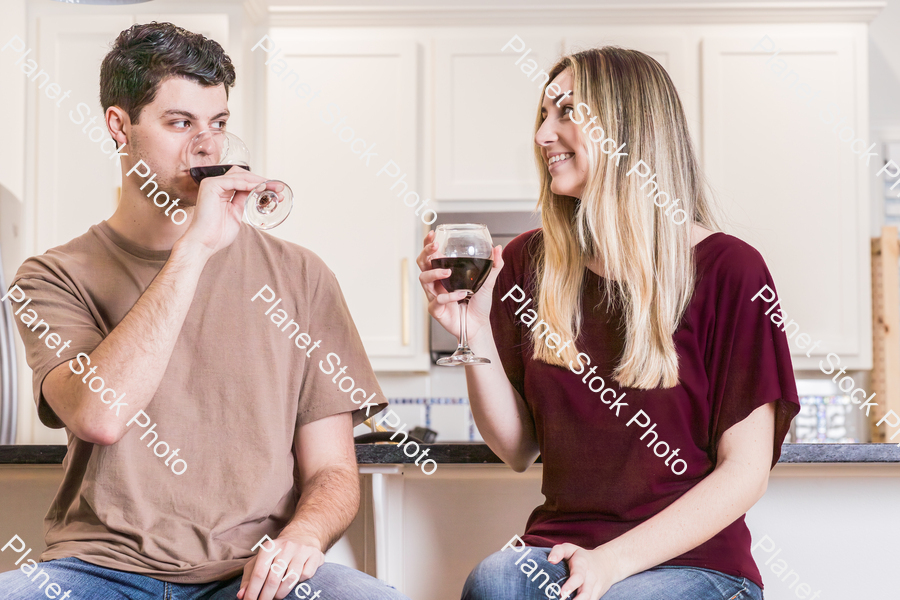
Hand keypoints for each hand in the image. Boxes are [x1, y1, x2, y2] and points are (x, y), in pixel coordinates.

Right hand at [179, 166, 272, 256]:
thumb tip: (256, 193)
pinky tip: (260, 189)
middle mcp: (216, 184)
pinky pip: (234, 181)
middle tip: (279, 188)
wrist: (204, 243)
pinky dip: (249, 184)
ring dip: (259, 181)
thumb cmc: (218, 234)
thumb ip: (243, 201)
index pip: (244, 181)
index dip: (261, 184)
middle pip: (243, 175)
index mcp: (221, 191)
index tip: (278, 190)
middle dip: (263, 181)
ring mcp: (212, 183)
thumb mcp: (236, 214)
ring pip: (241, 175)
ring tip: (274, 188)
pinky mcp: (211, 186)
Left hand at [237, 534, 324, 599]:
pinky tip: (294, 582)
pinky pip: (306, 575)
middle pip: (273, 579)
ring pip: (290, 579)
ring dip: (281, 593)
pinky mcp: (315, 555)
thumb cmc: (277, 553)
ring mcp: (301, 550)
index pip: (258, 573)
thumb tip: (241, 595)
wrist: (302, 535)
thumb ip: (249, 578)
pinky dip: (299, 583)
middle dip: (266, 596)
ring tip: (276, 597)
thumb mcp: (260, 560)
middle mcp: (286, 546)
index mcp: (269, 547)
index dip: (253, 591)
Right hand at [415, 229, 503, 343]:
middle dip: (426, 253)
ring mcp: (434, 295)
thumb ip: (493, 266)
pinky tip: (461, 295)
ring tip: (448, 272)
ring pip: (424, 278)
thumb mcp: (488, 282)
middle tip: (436, 248)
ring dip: (435, 272)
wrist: (478, 326)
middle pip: (422, 263)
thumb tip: (498, 248)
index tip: (433, 233)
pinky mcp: (435, 309)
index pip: (431, 256)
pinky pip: (437, 299)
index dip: (428, 244)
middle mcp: (436, 283)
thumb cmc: (478, 305)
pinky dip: (449, 296)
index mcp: (444, 274)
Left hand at [549, 543, 622, 599]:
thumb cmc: (582, 557)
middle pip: (585, 593)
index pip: (578, 576)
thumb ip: (559, 551)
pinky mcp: (596, 597)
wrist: (607, 564)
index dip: (571, 585)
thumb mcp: (570, 549)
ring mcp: (595, 590)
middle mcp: (590, 579)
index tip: (562, 593)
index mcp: (582, 566)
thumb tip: (550, 560)